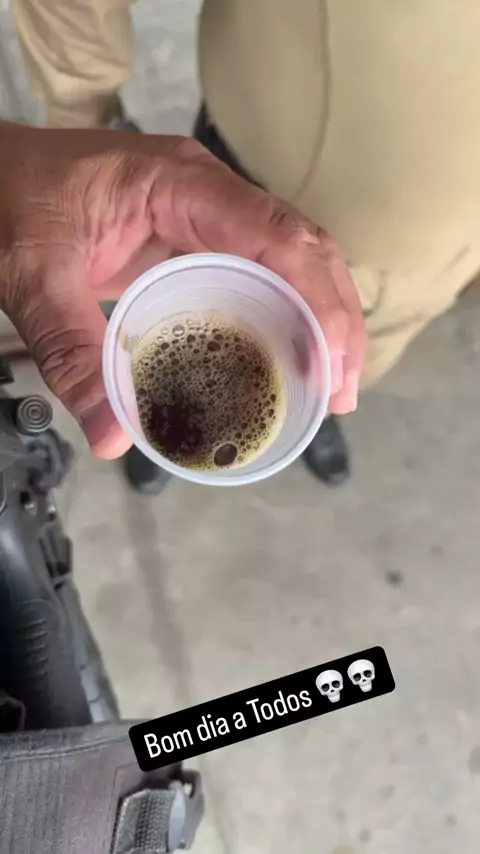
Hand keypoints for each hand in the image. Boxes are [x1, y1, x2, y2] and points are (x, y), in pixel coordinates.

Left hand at [0, 123, 364, 457]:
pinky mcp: (195, 242)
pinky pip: (257, 275)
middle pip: (304, 250)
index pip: (279, 236)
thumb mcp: (33, 274)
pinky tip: (287, 360)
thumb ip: (69, 350)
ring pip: (290, 263)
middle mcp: (209, 196)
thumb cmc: (10, 201)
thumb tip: (113, 434)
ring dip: (319, 321)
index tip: (333, 364)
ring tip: (330, 386)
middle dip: (335, 320)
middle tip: (341, 392)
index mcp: (182, 186)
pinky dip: (283, 318)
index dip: (319, 300)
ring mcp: (206, 217)